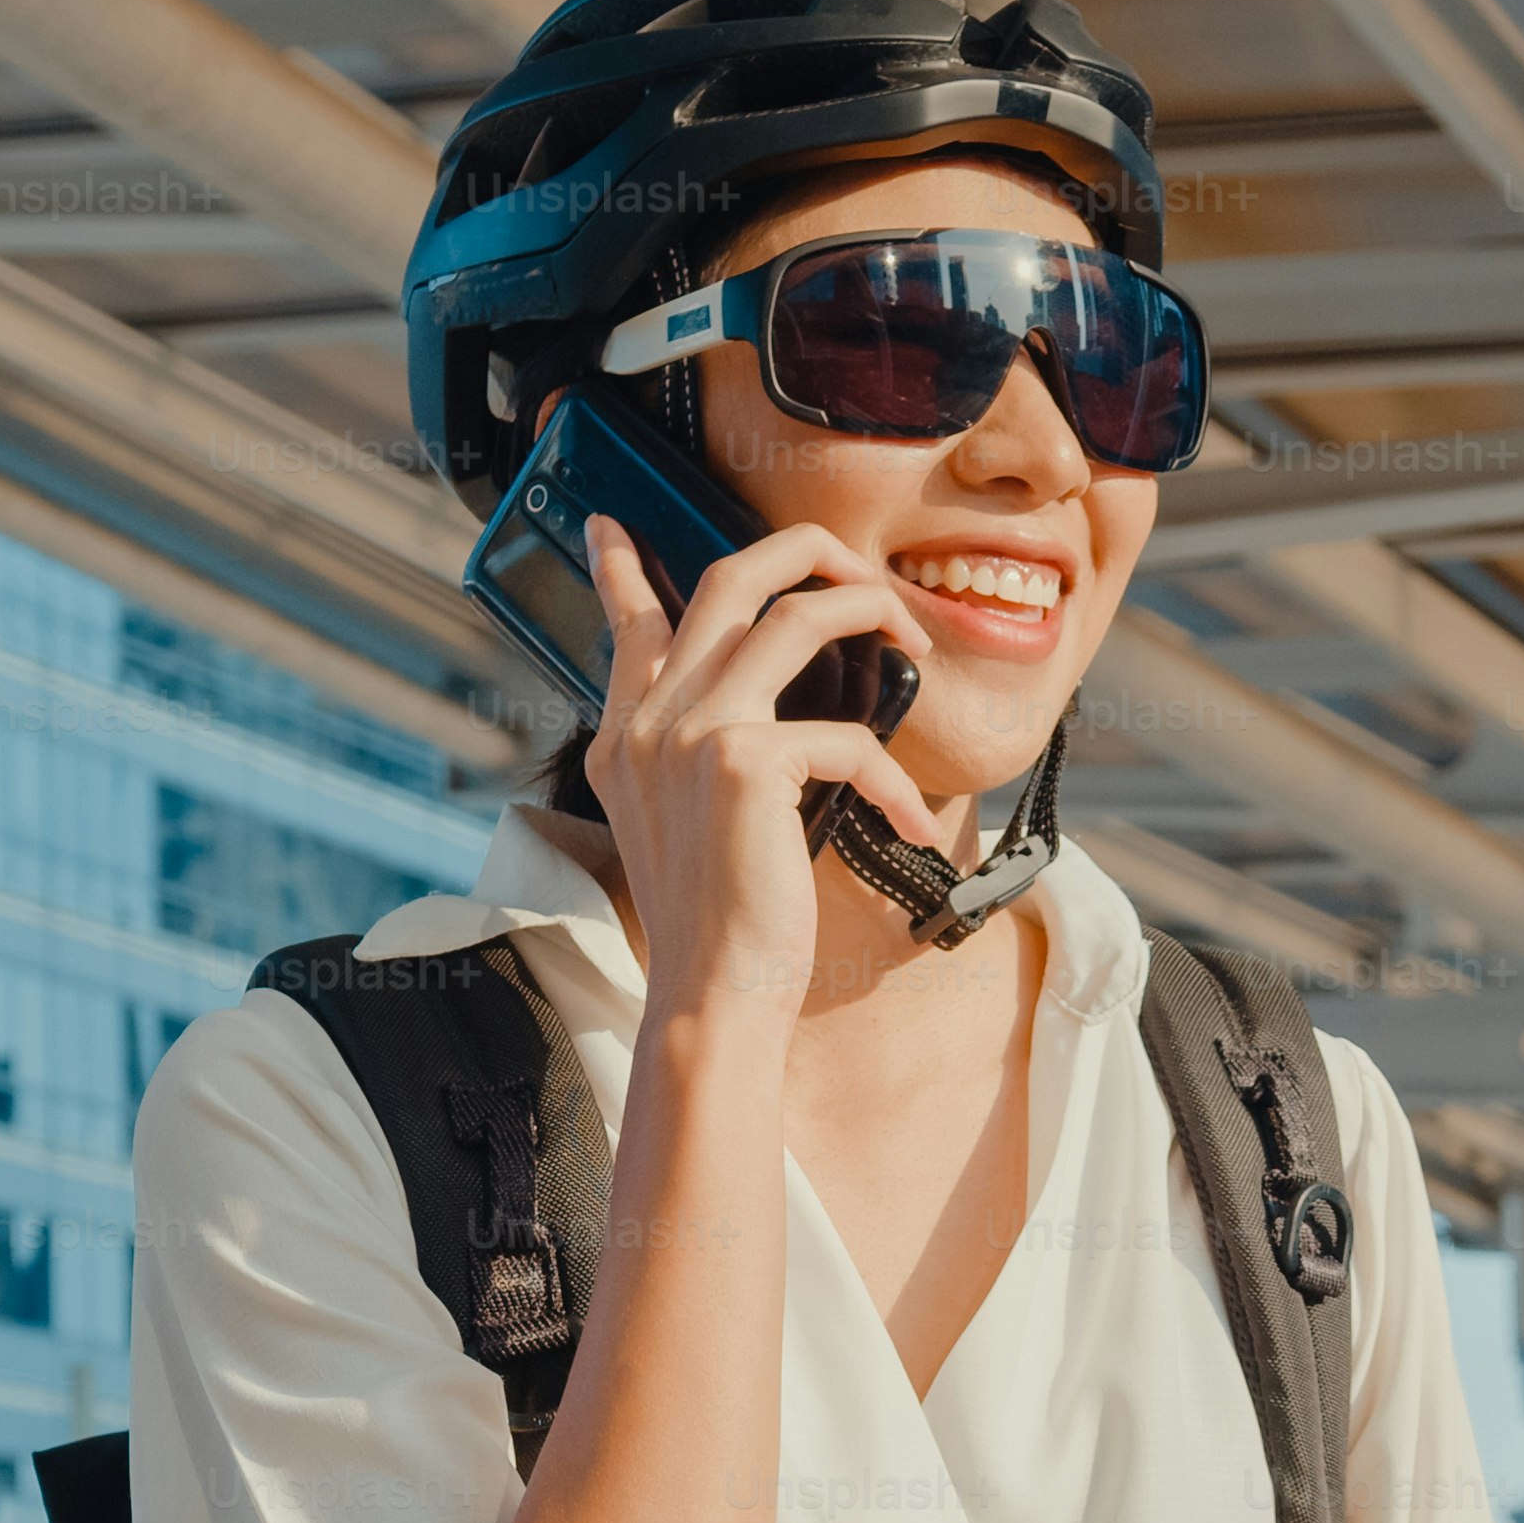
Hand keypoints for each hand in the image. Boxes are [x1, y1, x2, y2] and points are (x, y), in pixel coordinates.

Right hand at [581, 512, 945, 1031]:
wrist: (711, 997)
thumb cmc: (719, 928)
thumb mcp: (690, 831)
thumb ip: (704, 763)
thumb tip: (767, 731)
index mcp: (627, 737)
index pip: (630, 625)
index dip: (621, 567)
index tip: (612, 525)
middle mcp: (649, 722)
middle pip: (727, 579)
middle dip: (808, 551)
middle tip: (857, 569)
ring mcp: (690, 734)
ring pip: (792, 614)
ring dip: (869, 613)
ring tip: (911, 640)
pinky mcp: (743, 762)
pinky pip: (847, 734)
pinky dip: (893, 779)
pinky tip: (911, 824)